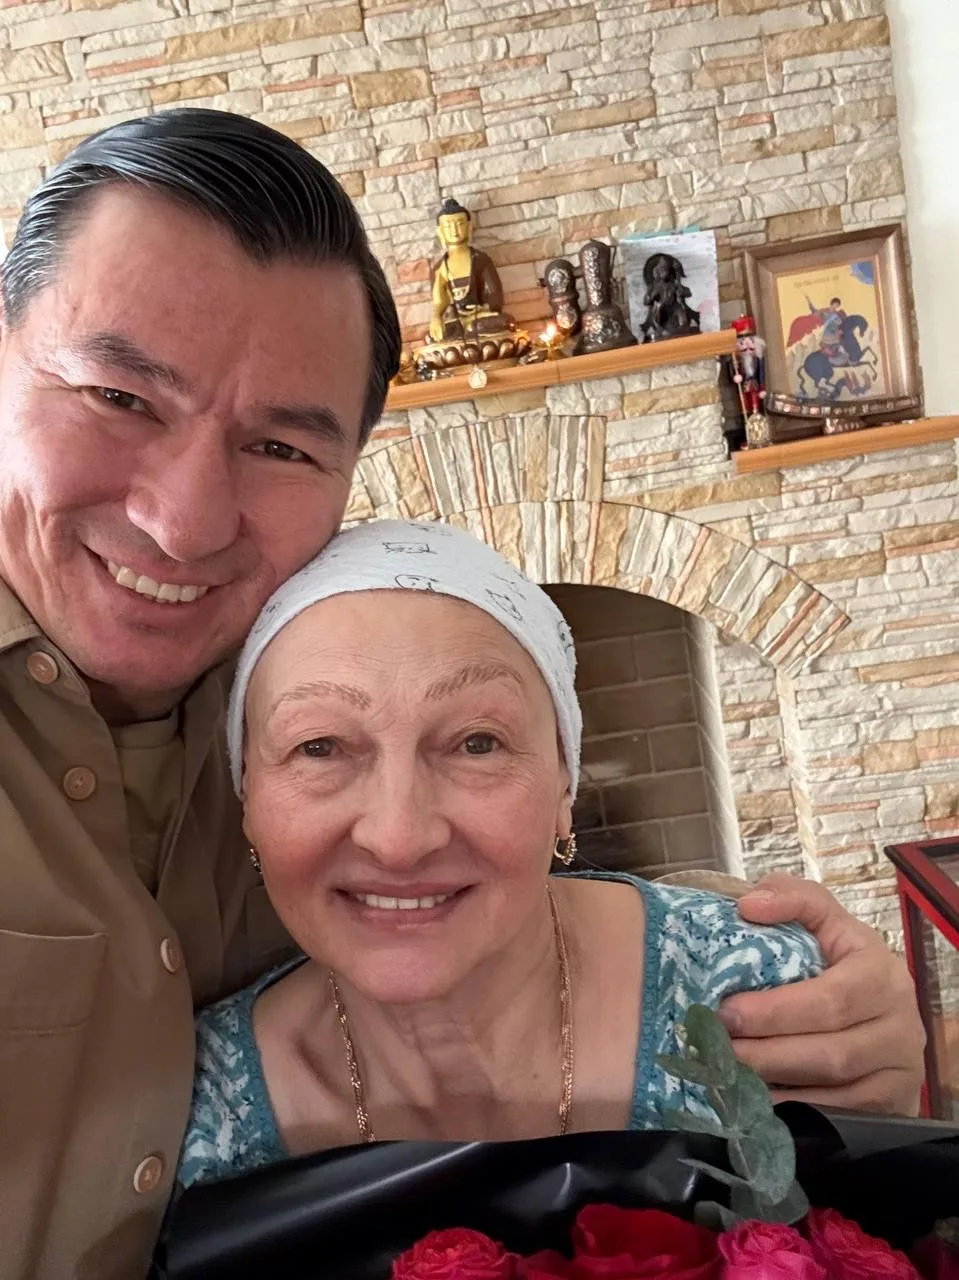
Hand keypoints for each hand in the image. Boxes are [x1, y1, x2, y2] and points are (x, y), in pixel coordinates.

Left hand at [718, 873, 925, 1114]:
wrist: (874, 1004)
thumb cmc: (836, 958)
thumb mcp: (821, 918)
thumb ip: (791, 898)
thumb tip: (750, 905)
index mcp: (880, 972)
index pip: (831, 998)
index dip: (776, 1010)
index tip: (727, 1010)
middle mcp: (900, 1024)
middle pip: (831, 1051)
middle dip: (766, 1051)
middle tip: (719, 1045)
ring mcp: (899, 1069)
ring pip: (834, 1087)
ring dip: (775, 1082)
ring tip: (728, 1069)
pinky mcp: (890, 1105)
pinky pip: (839, 1114)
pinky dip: (794, 1108)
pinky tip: (757, 1097)